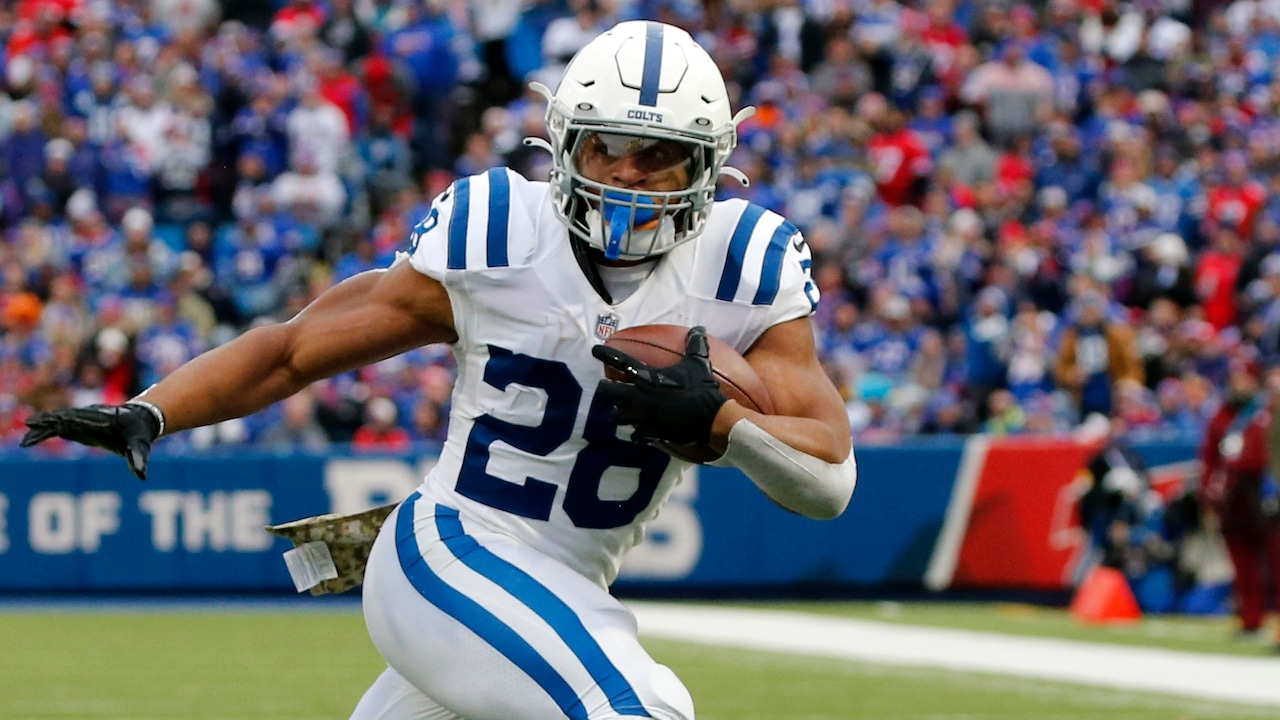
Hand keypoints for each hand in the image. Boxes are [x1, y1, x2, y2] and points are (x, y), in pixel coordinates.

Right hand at [21, 403, 161, 480]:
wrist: (138, 420)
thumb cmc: (139, 433)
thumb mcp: (140, 446)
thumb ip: (138, 459)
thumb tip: (142, 475)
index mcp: (105, 418)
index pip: (86, 419)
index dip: (72, 420)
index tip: (57, 422)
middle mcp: (90, 416)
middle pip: (66, 417)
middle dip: (50, 420)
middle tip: (31, 424)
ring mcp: (82, 419)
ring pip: (59, 421)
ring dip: (43, 425)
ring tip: (26, 430)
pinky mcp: (77, 425)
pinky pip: (58, 427)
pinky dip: (45, 431)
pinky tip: (32, 436)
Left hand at [592, 326, 728, 444]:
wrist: (709, 418)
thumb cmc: (701, 389)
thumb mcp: (699, 364)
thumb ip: (695, 345)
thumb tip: (698, 328)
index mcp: (648, 377)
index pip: (620, 362)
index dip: (605, 354)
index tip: (594, 349)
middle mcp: (640, 396)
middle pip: (609, 392)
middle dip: (605, 389)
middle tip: (604, 387)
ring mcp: (643, 416)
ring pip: (617, 416)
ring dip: (615, 414)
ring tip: (615, 414)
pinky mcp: (650, 432)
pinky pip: (635, 435)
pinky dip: (635, 434)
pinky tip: (637, 435)